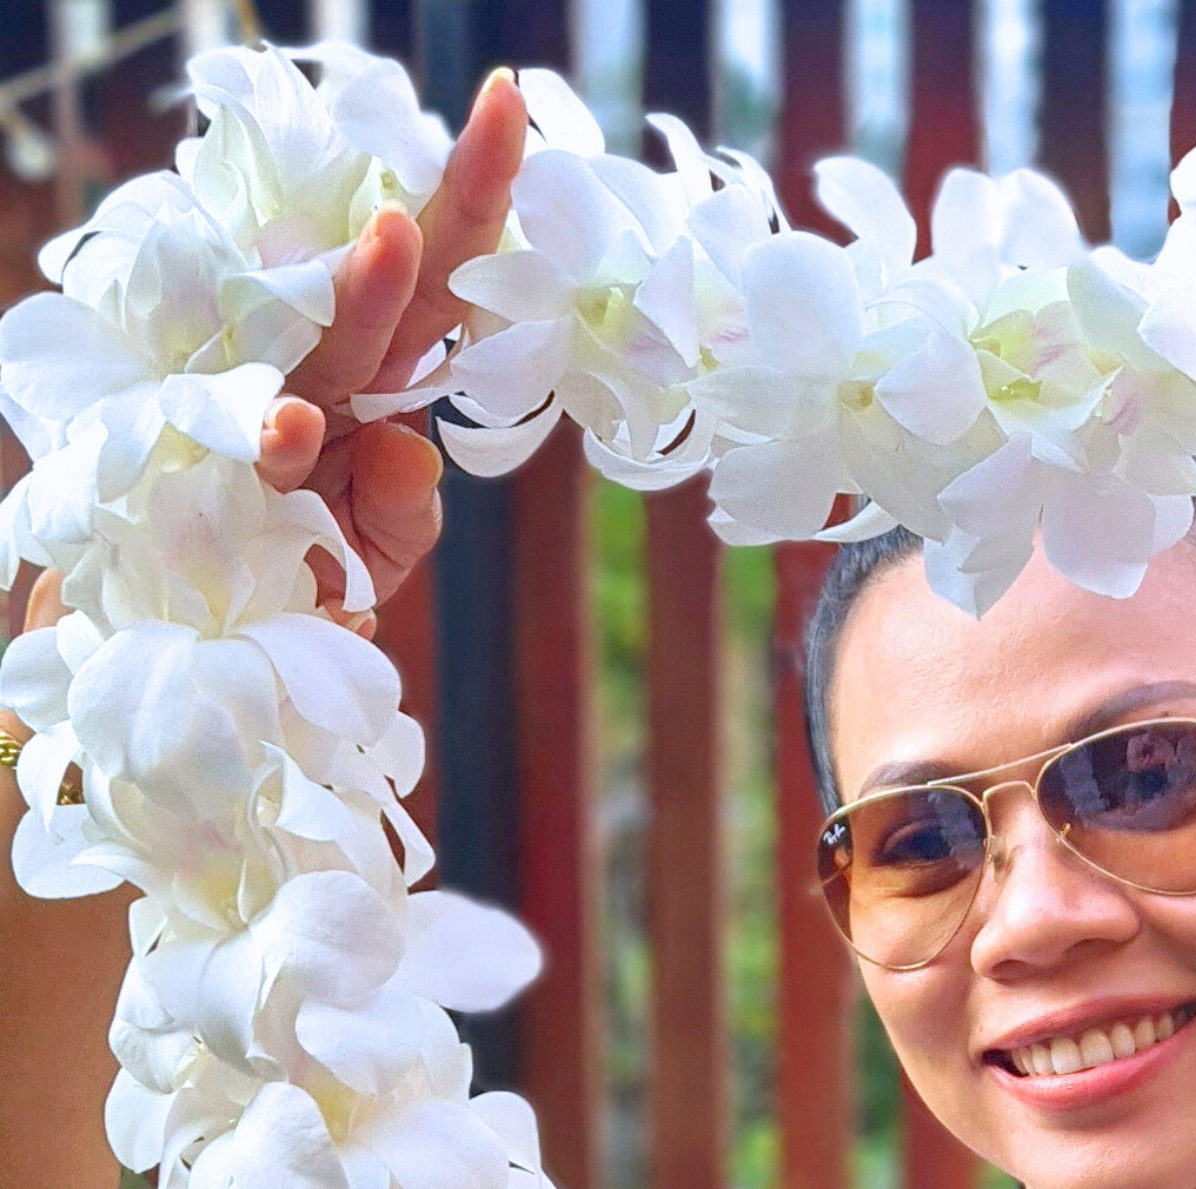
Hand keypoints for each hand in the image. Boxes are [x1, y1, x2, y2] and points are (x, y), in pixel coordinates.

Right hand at [257, 67, 526, 626]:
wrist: (238, 615)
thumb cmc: (321, 557)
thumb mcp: (383, 541)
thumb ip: (405, 505)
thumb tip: (409, 449)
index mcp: (384, 369)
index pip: (446, 276)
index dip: (479, 197)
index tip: (506, 105)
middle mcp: (330, 365)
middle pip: (396, 276)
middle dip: (448, 206)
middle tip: (488, 128)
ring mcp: (275, 398)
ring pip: (326, 336)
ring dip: (357, 289)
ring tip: (388, 238)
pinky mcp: (226, 460)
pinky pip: (259, 442)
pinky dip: (278, 437)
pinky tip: (293, 424)